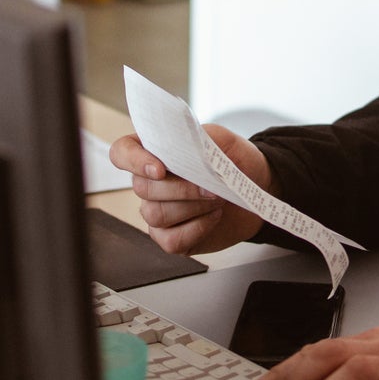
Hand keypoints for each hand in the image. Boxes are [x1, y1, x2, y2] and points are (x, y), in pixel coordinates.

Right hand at [108, 125, 269, 254]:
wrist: (257, 187)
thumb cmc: (234, 160)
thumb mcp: (221, 140)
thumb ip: (198, 139)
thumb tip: (182, 148)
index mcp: (154, 152)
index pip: (122, 153)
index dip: (134, 161)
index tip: (160, 169)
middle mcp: (149, 183)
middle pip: (143, 188)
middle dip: (181, 188)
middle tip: (213, 187)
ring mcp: (157, 211)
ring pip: (156, 214)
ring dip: (192, 207)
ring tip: (218, 199)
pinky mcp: (171, 237)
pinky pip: (171, 240)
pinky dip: (197, 228)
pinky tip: (213, 217)